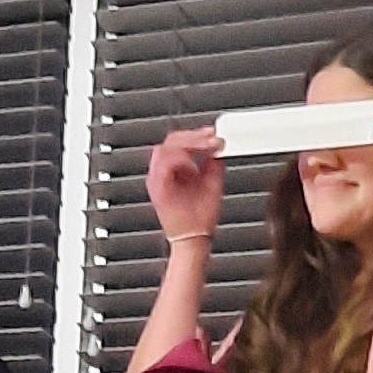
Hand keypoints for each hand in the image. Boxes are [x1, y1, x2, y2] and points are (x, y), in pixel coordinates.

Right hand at [147, 127, 224, 242]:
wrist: (193, 238)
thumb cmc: (199, 218)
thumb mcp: (212, 183)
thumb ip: (213, 163)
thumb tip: (216, 148)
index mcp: (175, 169)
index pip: (180, 140)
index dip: (197, 134)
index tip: (213, 134)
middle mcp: (163, 172)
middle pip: (172, 139)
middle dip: (193, 137)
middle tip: (210, 140)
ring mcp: (157, 178)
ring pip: (166, 148)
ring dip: (187, 145)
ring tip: (203, 151)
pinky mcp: (156, 187)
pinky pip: (164, 164)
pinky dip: (180, 161)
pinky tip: (193, 168)